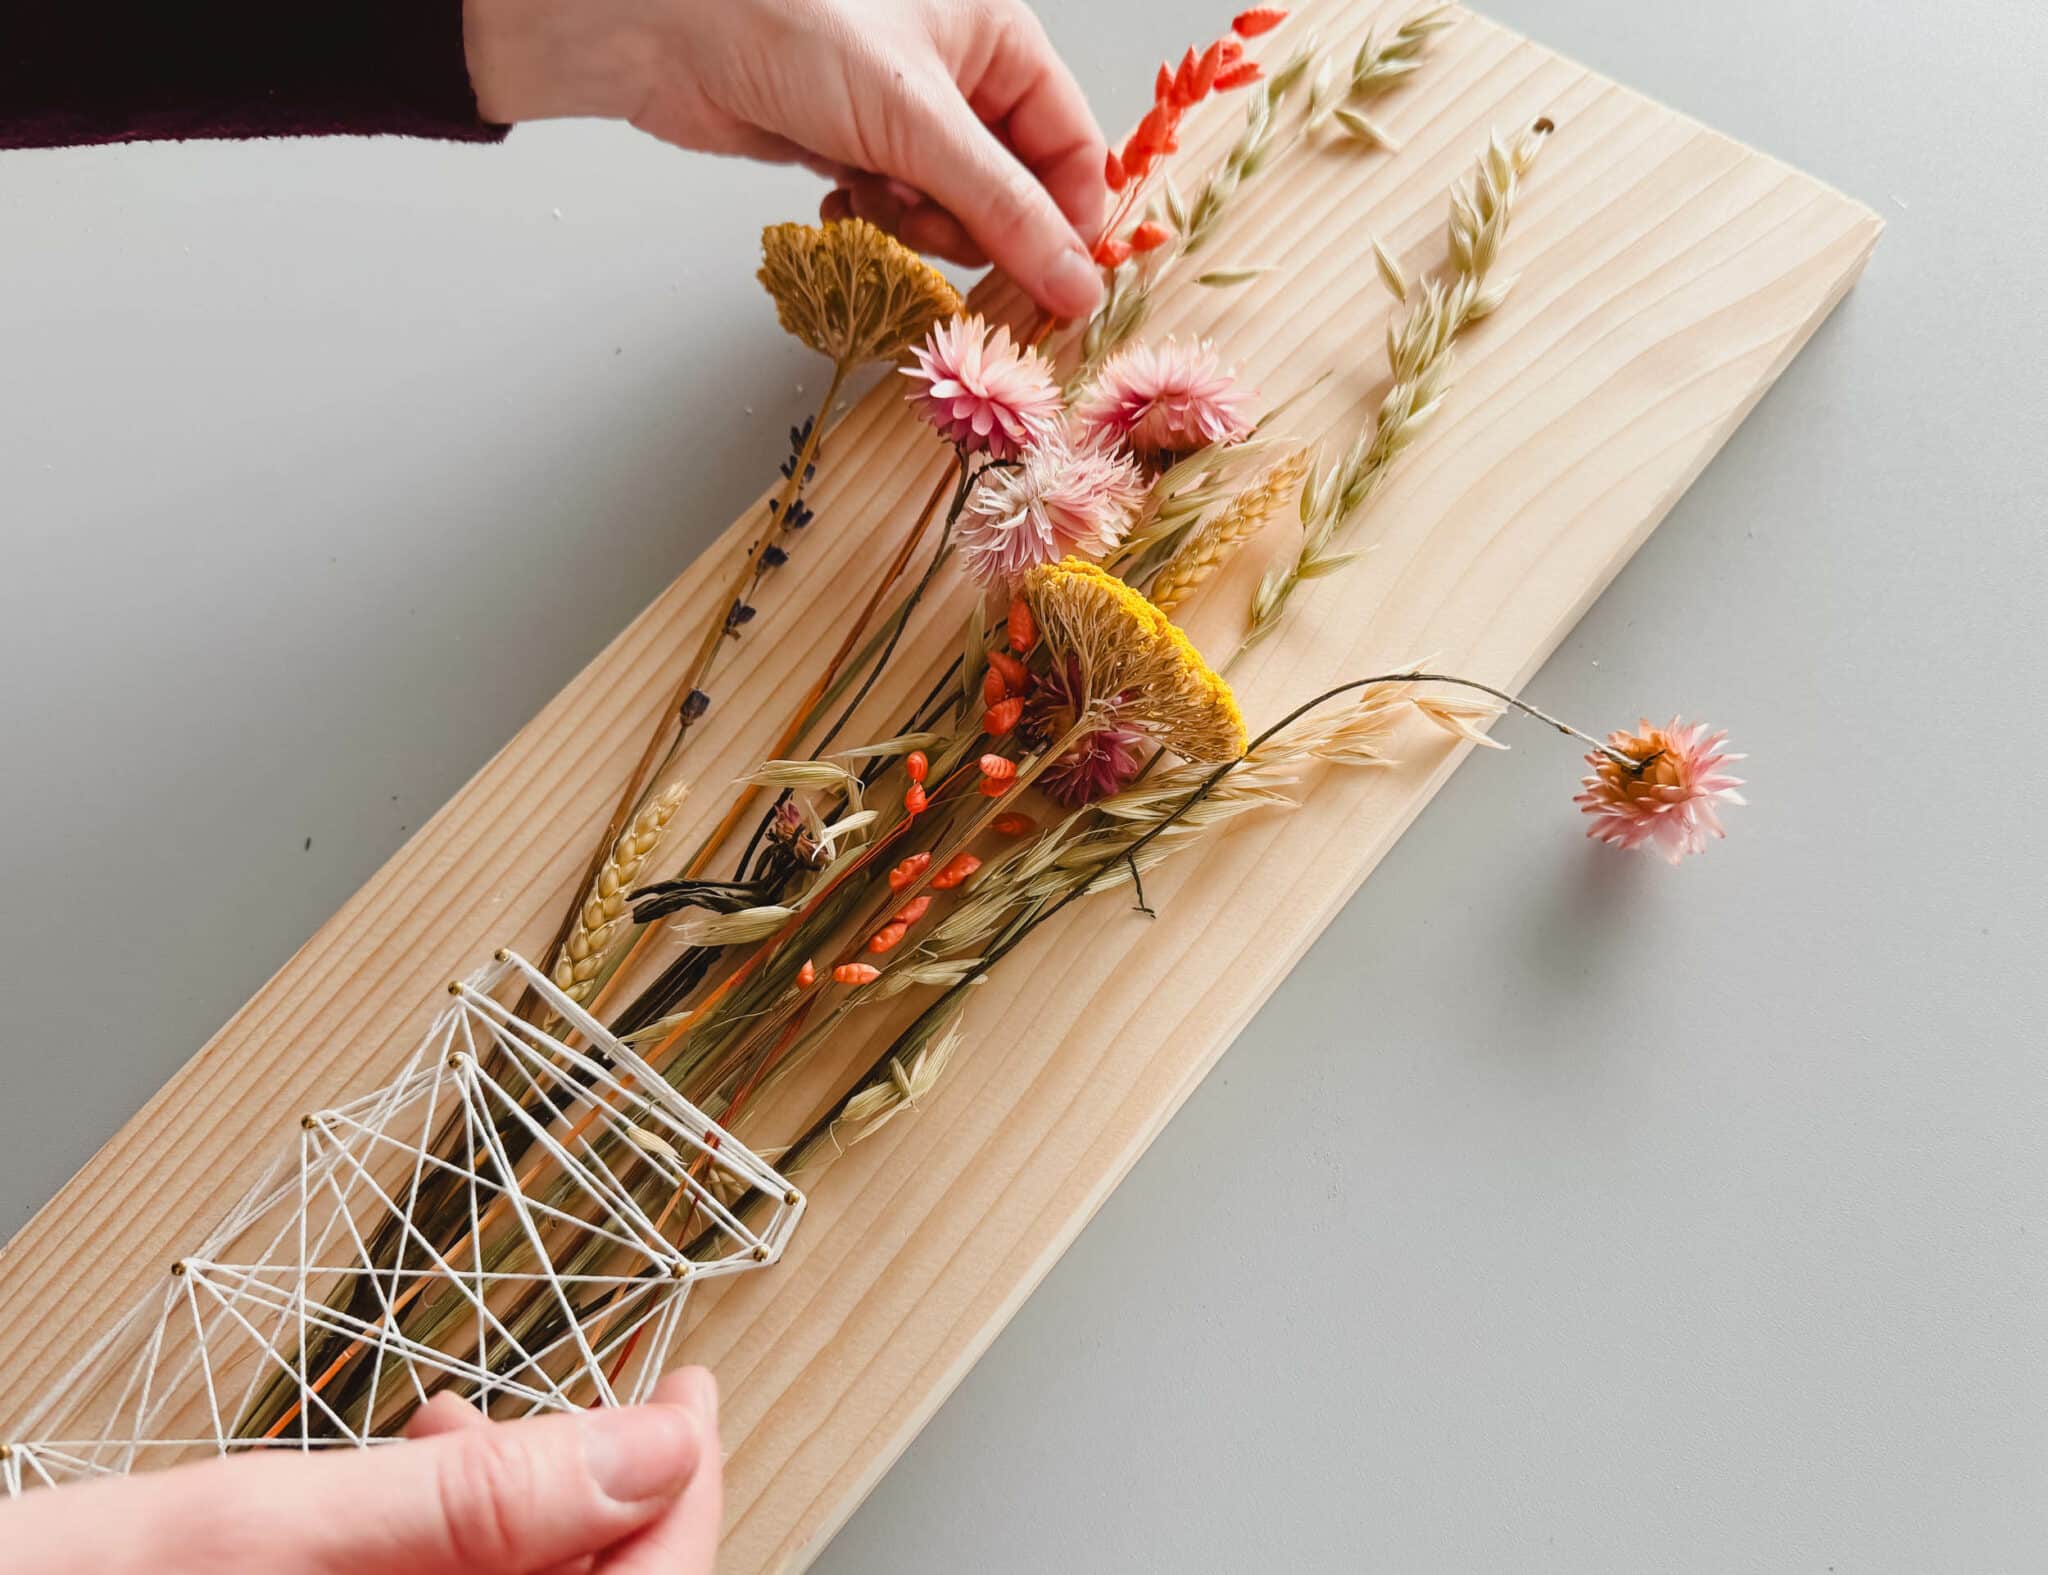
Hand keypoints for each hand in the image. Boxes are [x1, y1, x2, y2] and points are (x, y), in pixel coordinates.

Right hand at [2, 1368, 721, 1573]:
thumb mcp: (256, 1536)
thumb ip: (474, 1502)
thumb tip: (654, 1446)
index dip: (686, 1497)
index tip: (692, 1398)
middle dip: (611, 1501)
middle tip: (619, 1399)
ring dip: (524, 1519)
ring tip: (463, 1421)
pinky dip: (452, 1554)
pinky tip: (411, 1486)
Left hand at [464, 0, 1107, 317]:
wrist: (665, 32)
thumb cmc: (792, 27)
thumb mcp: (918, 123)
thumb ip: (1006, 212)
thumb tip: (1079, 286)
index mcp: (999, 38)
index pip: (1072, 147)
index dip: (1068, 222)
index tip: (1056, 287)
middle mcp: (960, 74)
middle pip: (1014, 189)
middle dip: (973, 223)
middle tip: (927, 222)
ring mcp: (904, 114)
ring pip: (952, 210)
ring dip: (916, 224)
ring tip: (871, 195)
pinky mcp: (854, 146)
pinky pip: (896, 210)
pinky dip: (874, 219)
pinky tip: (839, 194)